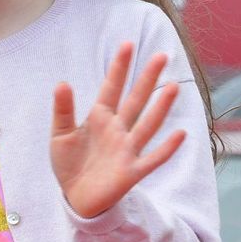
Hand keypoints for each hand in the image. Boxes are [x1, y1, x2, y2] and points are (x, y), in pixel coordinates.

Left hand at [50, 42, 186, 218]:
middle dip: (147, 79)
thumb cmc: (70, 163)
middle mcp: (118, 129)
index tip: (127, 44)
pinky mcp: (132, 172)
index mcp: (99, 117)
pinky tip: (181, 134)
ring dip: (161, 108)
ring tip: (173, 88)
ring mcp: (127, 150)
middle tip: (161, 56)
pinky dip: (166, 148)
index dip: (119, 67)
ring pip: (147, 125)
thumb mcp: (60, 135)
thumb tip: (62, 83)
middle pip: (135, 100)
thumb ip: (63, 111)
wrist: (76, 197)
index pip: (111, 88)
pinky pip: (153, 159)